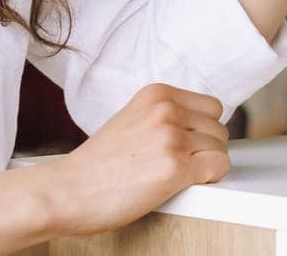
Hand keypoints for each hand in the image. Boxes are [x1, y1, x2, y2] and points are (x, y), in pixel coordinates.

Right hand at [43, 84, 231, 236]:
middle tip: (180, 164)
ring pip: (220, 147)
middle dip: (206, 148)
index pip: (211, 106)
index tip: (190, 144)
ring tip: (176, 175)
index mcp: (156, 94)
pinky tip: (188, 183)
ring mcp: (171, 136)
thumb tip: (200, 127)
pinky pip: (218, 166)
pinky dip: (211, 178)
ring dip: (206, 165)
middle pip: (218, 127)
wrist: (66, 192)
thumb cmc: (95, 166)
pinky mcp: (175, 166)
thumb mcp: (132, 120)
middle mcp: (166, 110)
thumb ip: (164, 117)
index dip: (203, 130)